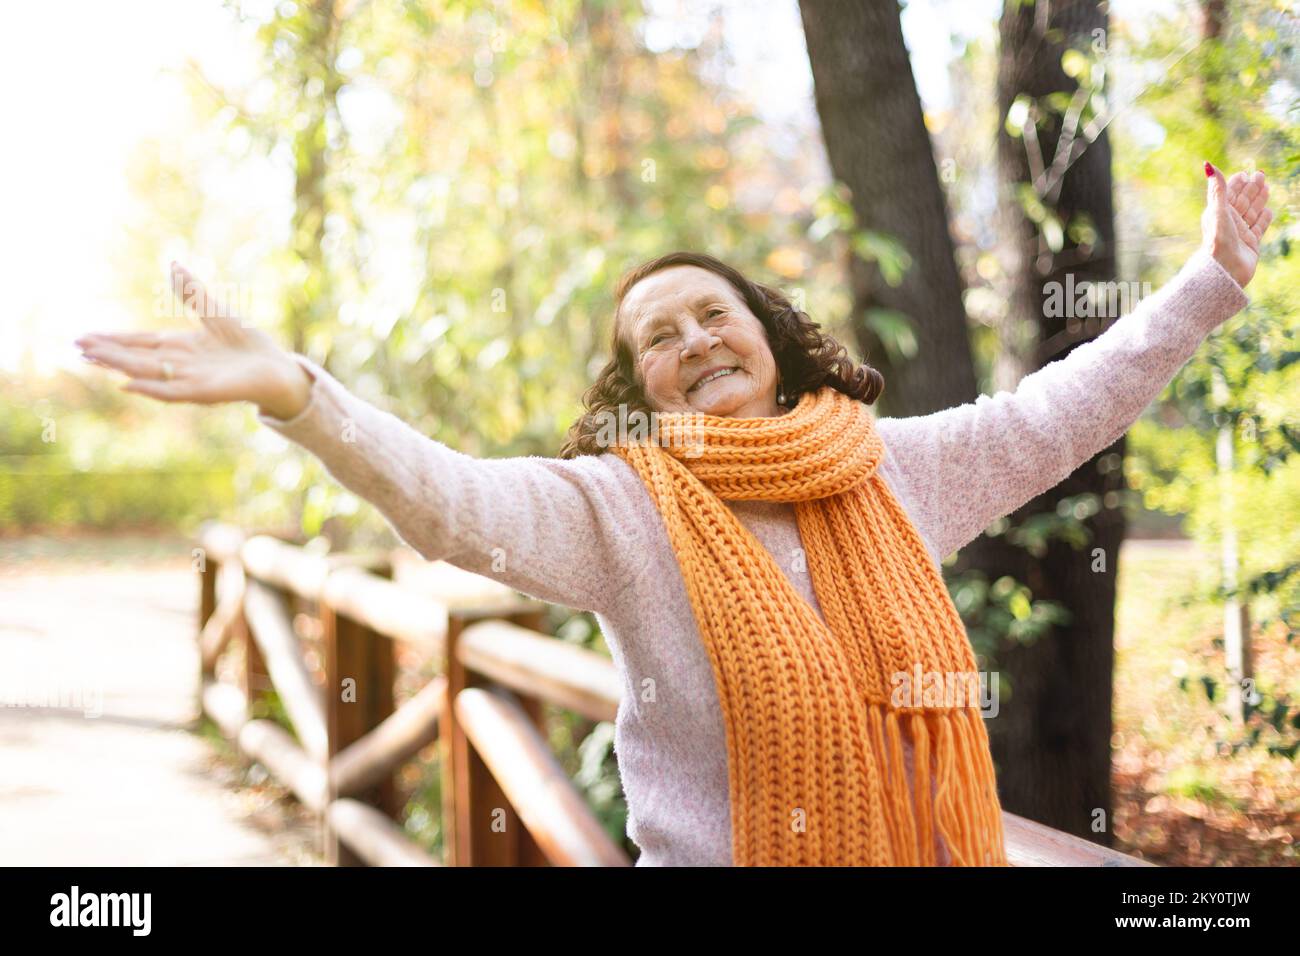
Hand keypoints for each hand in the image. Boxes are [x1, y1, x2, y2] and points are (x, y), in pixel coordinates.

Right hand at [76, 263, 312, 419]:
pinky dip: (150, 388)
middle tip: (76, 346)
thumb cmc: (248, 343)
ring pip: (146, 372)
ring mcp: (189, 379)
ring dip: (119, 365)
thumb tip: (172, 265)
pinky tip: (128, 384)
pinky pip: (171, 392)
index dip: (113, 340)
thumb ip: (192, 293)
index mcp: (180, 346)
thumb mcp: (216, 312)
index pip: (140, 343)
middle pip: (135, 357)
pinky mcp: (204, 392)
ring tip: (91, 357)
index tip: (85, 337)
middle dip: (106, 352)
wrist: (276, 367)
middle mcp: (180, 364)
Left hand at [1201, 162, 1272, 288]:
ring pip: (1252, 212)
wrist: (1224, 270)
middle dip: (1251, 188)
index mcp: (1217, 214)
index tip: (1244, 173)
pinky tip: (1268, 210)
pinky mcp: (1251, 244)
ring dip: (1259, 200)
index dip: (1236, 183)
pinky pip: (1259, 227)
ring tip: (1266, 187)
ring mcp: (1240, 233)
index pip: (1229, 195)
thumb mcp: (1217, 210)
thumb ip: (1217, 188)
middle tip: (1261, 174)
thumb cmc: (1218, 240)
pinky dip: (1263, 218)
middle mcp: (1229, 223)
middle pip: (1242, 201)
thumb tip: (1208, 164)